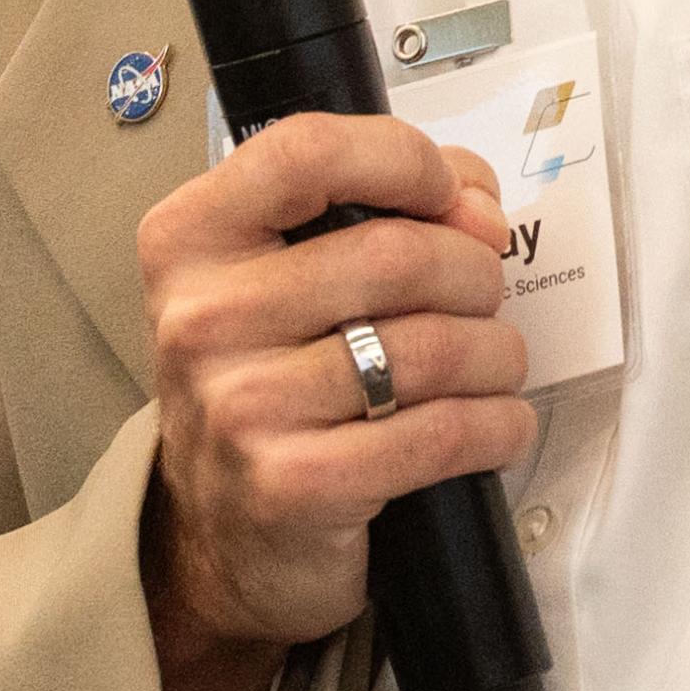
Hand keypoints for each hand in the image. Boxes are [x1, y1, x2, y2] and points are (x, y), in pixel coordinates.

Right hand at [131, 111, 531, 690]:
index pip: (307, 152)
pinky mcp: (294, 486)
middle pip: (397, 254)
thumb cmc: (277, 378)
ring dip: (497, 354)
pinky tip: (496, 426)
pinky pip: (442, 432)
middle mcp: (201, 318)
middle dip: (477, 274)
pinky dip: (498, 424)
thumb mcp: (292, 275)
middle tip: (484, 300)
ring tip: (493, 366)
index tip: (454, 199)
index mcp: (191, 240)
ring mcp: (242, 406)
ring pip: (434, 345)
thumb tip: (479, 205)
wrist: (225, 538)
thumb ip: (384, 206)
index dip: (404, 160)